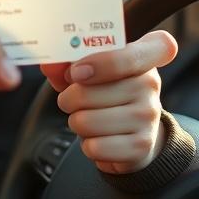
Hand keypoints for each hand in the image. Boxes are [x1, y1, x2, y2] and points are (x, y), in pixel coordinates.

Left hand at [40, 30, 177, 173]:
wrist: (132, 131)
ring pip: (86, 121)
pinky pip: (94, 147)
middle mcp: (150, 84)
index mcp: (143, 54)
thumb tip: (49, 66)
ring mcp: (148, 116)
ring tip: (88, 119)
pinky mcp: (141, 146)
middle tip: (73, 100)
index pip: (139, 52)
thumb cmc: (105, 91)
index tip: (76, 71)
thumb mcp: (90, 69)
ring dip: (77, 122)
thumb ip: (67, 63)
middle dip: (69, 99)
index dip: (102, 62)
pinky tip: (99, 138)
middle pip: (88, 91)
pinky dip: (87, 145)